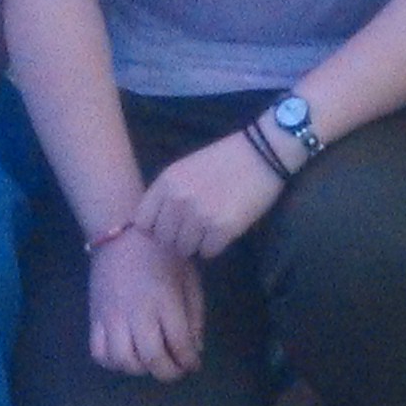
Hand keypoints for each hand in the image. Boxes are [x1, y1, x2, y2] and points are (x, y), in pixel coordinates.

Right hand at [84, 223, 204, 381]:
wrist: (121, 234)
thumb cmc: (162, 253)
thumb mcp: (188, 278)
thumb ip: (194, 315)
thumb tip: (195, 350)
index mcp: (165, 300)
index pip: (180, 344)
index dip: (189, 361)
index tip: (194, 364)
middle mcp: (137, 312)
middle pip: (152, 359)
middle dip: (168, 373)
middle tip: (176, 371)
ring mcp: (112, 316)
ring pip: (123, 361)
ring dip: (141, 370)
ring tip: (152, 362)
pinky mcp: (95, 317)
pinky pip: (98, 352)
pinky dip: (112, 362)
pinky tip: (126, 356)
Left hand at [133, 131, 287, 261]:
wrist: (263, 152)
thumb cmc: (224, 160)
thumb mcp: (185, 169)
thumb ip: (167, 194)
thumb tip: (153, 227)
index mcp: (166, 182)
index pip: (142, 222)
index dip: (154, 227)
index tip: (168, 226)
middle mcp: (178, 200)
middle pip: (163, 240)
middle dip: (177, 238)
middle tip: (194, 228)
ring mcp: (199, 216)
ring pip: (184, 249)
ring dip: (197, 244)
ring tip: (211, 227)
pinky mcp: (222, 229)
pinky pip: (208, 252)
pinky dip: (215, 246)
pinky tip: (224, 229)